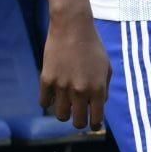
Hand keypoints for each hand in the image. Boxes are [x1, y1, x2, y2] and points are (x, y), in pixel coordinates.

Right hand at [39, 12, 110, 130]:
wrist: (72, 27)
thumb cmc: (93, 46)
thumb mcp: (106, 67)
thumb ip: (103, 89)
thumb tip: (98, 106)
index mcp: (97, 89)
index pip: (96, 119)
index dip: (95, 125)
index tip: (93, 123)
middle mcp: (80, 91)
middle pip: (77, 122)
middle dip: (79, 121)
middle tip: (78, 115)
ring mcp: (62, 86)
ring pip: (60, 115)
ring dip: (64, 113)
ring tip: (66, 104)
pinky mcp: (46, 79)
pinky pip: (44, 102)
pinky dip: (48, 101)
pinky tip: (53, 95)